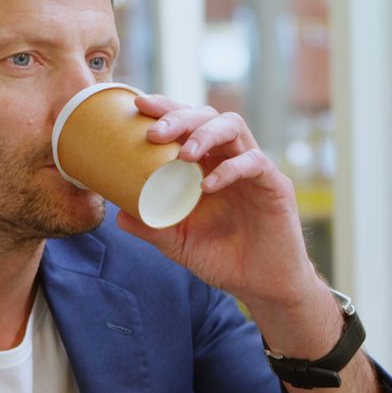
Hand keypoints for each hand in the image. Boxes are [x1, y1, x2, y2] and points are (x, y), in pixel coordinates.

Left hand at [118, 96, 391, 392]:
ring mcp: (253, 169)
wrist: (262, 286)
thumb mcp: (178, 243)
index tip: (138, 105)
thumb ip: (151, 226)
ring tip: (183, 153)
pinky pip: (255, 163)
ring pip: (234, 126)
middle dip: (179, 117)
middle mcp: (229, 158)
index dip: (165, 108)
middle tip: (154, 133)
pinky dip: (230, 169)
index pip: (187, 122)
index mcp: (206, 164)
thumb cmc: (222, 259)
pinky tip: (209, 185)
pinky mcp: (275, 185)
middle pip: (207, 116)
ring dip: (204, 133)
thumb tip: (116, 213)